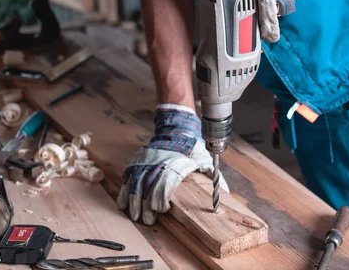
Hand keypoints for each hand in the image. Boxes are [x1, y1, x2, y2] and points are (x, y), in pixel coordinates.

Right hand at [117, 105, 228, 224]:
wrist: (177, 129)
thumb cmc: (192, 147)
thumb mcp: (205, 159)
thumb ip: (214, 176)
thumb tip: (225, 192)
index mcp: (176, 164)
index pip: (165, 182)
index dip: (161, 198)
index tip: (162, 210)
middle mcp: (159, 162)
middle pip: (148, 186)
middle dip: (145, 205)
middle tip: (147, 220)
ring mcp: (147, 161)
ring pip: (136, 183)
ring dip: (133, 201)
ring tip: (134, 216)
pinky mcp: (138, 161)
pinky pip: (128, 177)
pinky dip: (124, 191)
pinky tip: (123, 204)